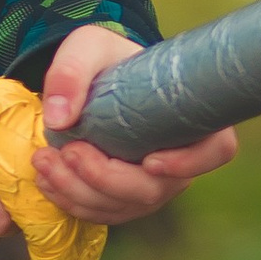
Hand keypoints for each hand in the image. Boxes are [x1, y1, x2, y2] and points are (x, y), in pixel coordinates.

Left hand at [32, 25, 237, 226]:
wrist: (95, 76)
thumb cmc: (106, 57)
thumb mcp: (87, 47)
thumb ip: (72, 72)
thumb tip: (59, 118)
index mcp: (192, 117)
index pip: (216, 151)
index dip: (189, 164)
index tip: (150, 160)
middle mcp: (181, 159)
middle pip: (155, 190)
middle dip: (105, 179)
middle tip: (68, 151)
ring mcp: (154, 183)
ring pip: (124, 206)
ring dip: (79, 192)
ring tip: (44, 161)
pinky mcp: (125, 197)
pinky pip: (103, 212)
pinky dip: (71, 201)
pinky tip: (46, 179)